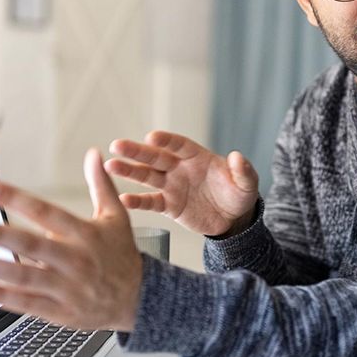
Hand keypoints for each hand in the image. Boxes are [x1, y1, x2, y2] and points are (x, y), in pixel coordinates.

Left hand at [0, 148, 142, 330]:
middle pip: (30, 245)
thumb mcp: (117, 217)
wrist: (140, 299)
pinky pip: (27, 304)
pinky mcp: (61, 312)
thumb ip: (101, 185)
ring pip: (23, 277)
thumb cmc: (122, 255)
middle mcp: (75, 260)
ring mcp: (67, 288)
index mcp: (85, 234)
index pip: (45, 211)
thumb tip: (94, 154)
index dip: (14, 197)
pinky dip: (0, 296)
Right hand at [107, 131, 258, 236]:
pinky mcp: (168, 205)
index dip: (166, 141)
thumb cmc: (238, 194)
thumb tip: (238, 156)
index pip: (178, 145)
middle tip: (117, 145)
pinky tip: (123, 199)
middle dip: (137, 151)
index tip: (151, 137)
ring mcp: (172, 186)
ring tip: (110, 166)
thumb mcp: (246, 183)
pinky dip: (137, 201)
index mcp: (196, 156)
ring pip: (147, 176)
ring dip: (129, 171)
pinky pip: (150, 202)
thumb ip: (243, 170)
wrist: (233, 219)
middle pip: (155, 157)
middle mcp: (180, 168)